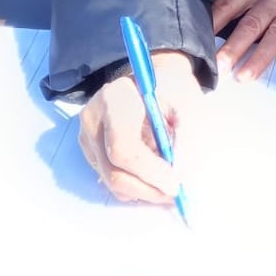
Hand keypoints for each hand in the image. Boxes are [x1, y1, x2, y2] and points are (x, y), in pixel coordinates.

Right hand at [78, 50, 202, 203]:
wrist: (151, 79)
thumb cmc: (172, 89)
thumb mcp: (188, 103)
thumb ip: (186, 138)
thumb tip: (182, 176)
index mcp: (115, 98)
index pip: (123, 146)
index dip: (149, 171)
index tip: (175, 183)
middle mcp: (92, 119)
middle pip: (114, 171)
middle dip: (148, 189)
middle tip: (175, 195)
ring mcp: (86, 137)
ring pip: (111, 181)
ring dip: (143, 189)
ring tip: (167, 180)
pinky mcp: (89, 151)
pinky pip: (110, 178)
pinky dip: (135, 185)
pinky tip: (153, 174)